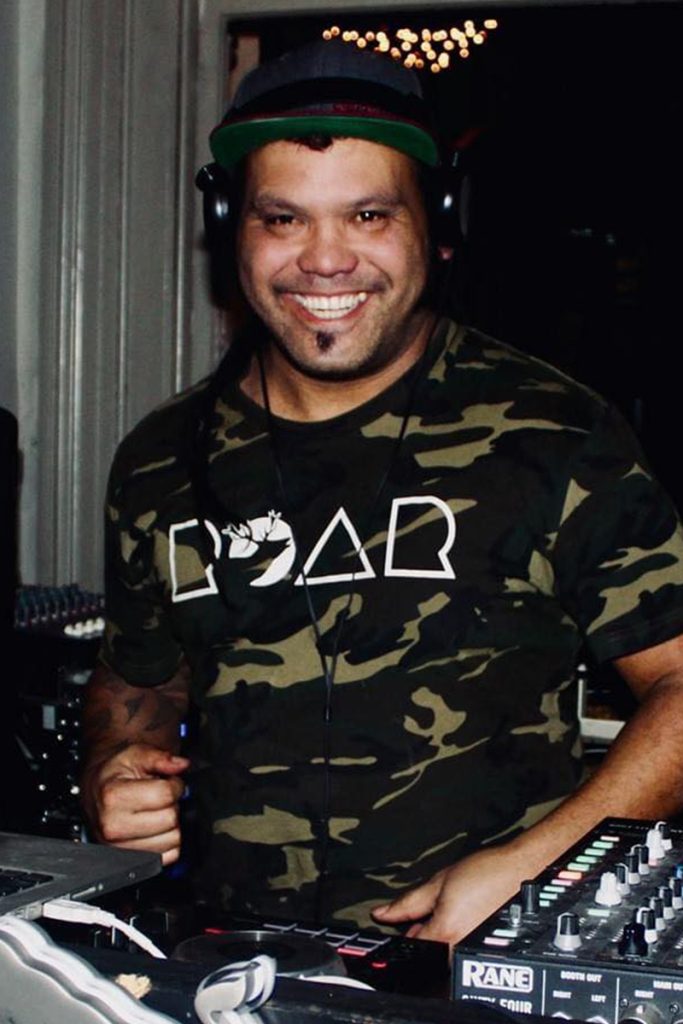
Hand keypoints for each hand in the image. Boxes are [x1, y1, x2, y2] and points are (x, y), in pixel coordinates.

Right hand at [83, 743, 189, 865]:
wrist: (98, 791)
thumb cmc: (115, 775)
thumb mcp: (134, 755)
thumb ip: (160, 757)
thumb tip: (181, 764)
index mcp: (113, 797)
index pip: (165, 795)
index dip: (174, 784)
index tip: (167, 781)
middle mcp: (113, 827)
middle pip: (170, 818)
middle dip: (171, 804)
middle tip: (158, 797)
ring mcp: (120, 848)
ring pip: (173, 840)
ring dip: (170, 824)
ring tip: (155, 811)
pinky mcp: (131, 862)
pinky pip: (169, 856)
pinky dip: (168, 841)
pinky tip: (155, 827)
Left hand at [372, 842, 529, 946]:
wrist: (522, 872)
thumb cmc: (486, 872)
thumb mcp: (439, 882)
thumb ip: (407, 903)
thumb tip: (382, 914)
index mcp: (445, 932)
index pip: (411, 947)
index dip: (404, 934)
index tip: (407, 924)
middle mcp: (458, 950)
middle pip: (427, 954)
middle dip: (423, 935)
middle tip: (435, 910)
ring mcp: (473, 953)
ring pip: (443, 955)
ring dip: (440, 938)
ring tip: (454, 911)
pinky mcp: (484, 952)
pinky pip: (459, 953)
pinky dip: (455, 940)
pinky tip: (465, 919)